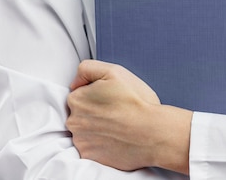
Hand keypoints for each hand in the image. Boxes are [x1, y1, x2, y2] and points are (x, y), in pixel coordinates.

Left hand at [66, 60, 191, 172]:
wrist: (151, 133)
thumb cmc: (136, 102)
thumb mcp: (114, 71)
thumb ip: (87, 69)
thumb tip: (75, 82)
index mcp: (77, 99)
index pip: (79, 92)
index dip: (96, 92)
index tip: (111, 96)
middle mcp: (74, 121)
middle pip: (80, 112)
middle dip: (94, 110)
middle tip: (116, 109)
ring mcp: (80, 141)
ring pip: (85, 129)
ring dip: (97, 127)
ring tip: (118, 124)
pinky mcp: (89, 157)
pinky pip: (90, 147)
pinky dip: (100, 143)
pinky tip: (115, 137)